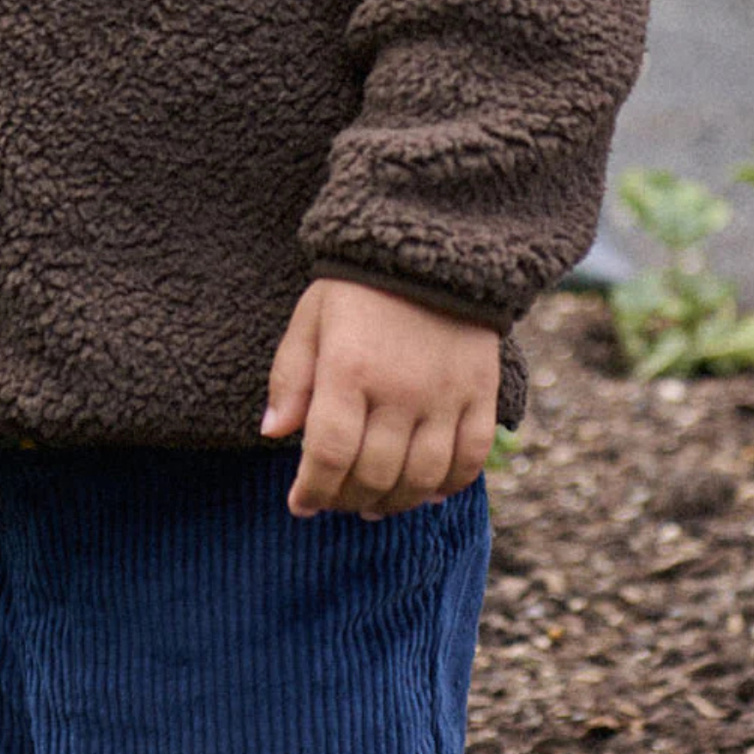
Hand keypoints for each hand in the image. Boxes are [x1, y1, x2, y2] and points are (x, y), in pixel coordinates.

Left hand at [262, 278, 497, 517]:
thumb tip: (272, 432)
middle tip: (334, 502)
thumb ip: (290, 377)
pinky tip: (426, 493)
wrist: (433, 248)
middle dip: (347, 500)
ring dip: (394, 503)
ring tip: (374, 505)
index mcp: (349, 369)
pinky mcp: (481, 392)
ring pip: (422, 476)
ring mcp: (446, 394)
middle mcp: (400, 389)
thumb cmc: (358, 288)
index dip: (313, 490)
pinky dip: (449, 486)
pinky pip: (471, 457)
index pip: (330, 454)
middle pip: (375, 474)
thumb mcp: (310, 320)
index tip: (301, 504)